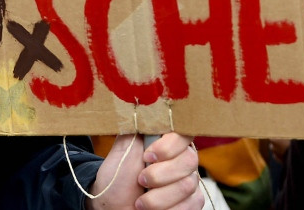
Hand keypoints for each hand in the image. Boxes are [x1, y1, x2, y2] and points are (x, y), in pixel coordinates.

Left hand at [85, 133, 204, 209]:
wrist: (112, 207)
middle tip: (140, 180)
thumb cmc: (116, 178)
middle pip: (189, 161)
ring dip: (158, 198)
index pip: (184, 132)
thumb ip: (138, 129)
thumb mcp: (122, 150)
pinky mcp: (192, 203)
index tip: (147, 156)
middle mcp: (182, 159)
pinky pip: (191, 205)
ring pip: (187, 186)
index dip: (169, 146)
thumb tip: (144, 104)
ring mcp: (189, 181)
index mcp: (166, 141)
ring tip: (140, 201)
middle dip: (159, 175)